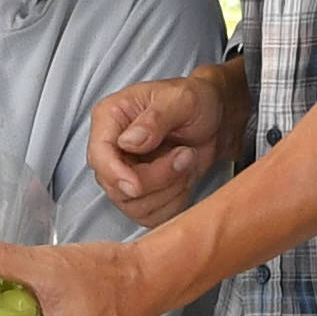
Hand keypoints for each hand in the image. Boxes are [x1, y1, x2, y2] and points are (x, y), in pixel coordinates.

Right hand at [86, 59, 244, 226]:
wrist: (217, 120)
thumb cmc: (197, 101)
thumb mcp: (182, 100)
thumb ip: (155, 119)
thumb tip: (128, 142)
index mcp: (111, 117)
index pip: (99, 155)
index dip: (116, 174)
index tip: (137, 184)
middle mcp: (112, 148)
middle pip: (117, 186)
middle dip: (156, 180)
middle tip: (185, 154)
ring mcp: (124, 173)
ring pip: (134, 205)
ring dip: (169, 189)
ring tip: (187, 159)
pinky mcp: (141, 193)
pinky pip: (150, 215)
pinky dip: (173, 202)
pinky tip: (184, 178)